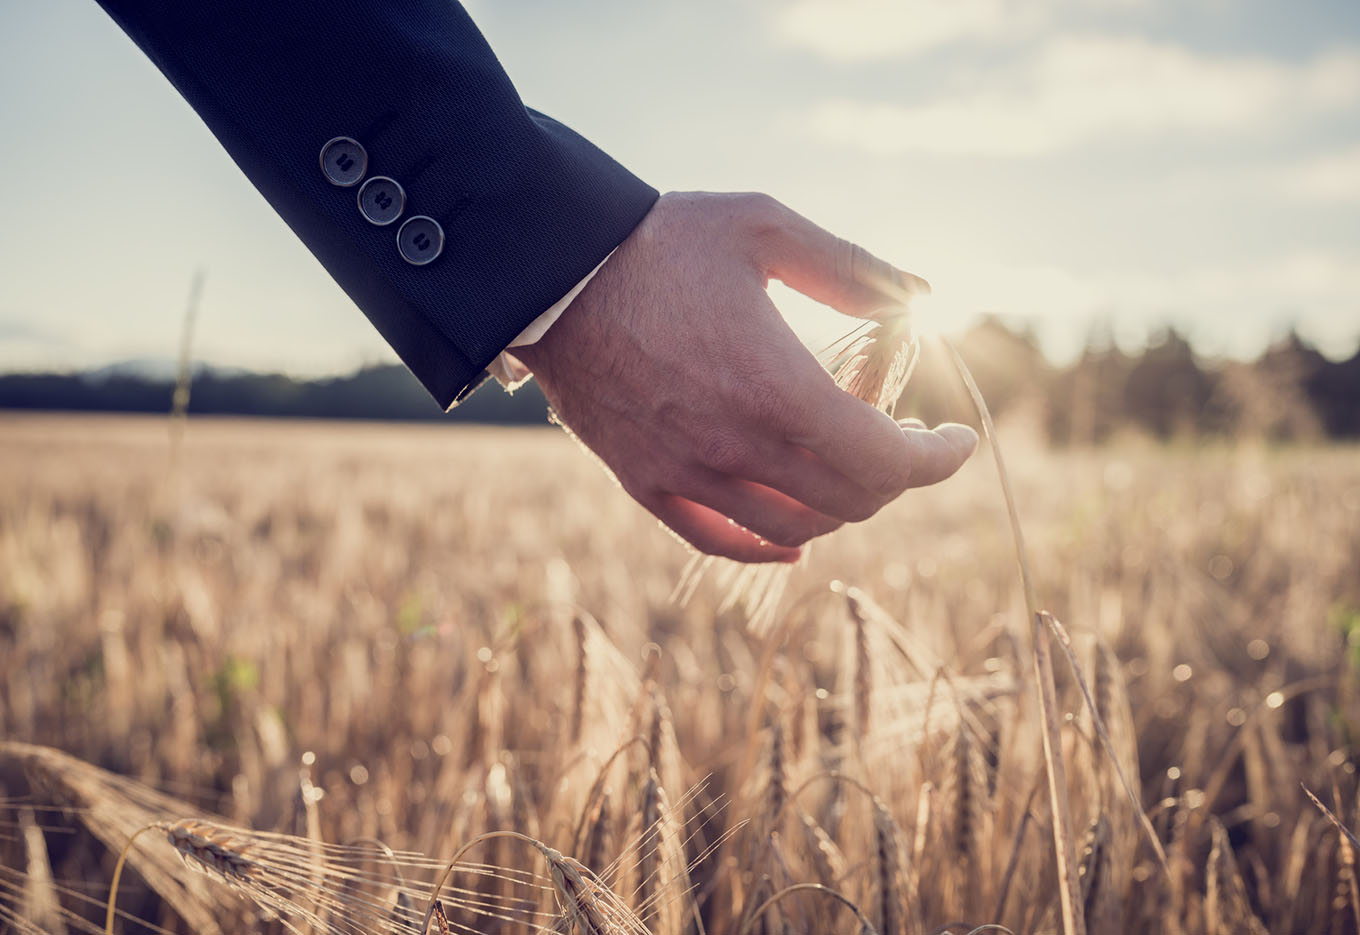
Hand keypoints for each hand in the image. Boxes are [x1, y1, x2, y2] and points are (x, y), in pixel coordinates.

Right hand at [512, 192, 977, 562]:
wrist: (551, 270)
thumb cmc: (660, 242)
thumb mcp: (765, 226)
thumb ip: (853, 268)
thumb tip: (922, 297)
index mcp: (777, 389)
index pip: (887, 462)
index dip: (937, 459)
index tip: (958, 439)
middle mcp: (736, 449)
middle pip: (849, 501)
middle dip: (893, 476)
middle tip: (901, 437)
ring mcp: (688, 475)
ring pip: (794, 531)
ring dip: (839, 506)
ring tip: (850, 471)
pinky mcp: (646, 484)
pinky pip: (720, 542)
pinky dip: (770, 547)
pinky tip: (795, 538)